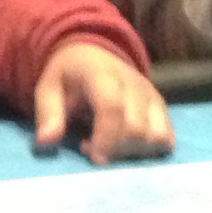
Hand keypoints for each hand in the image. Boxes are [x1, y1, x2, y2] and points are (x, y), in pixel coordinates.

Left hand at [33, 43, 174, 164]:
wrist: (92, 55)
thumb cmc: (68, 76)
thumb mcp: (47, 89)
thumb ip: (48, 114)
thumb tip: (45, 142)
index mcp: (101, 74)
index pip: (112, 108)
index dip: (105, 138)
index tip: (92, 157)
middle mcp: (133, 83)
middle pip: (137, 128)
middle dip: (115, 149)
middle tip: (89, 148)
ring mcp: (151, 95)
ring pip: (156, 136)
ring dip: (133, 152)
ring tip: (108, 147)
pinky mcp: (162, 107)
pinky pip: (166, 138)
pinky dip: (149, 151)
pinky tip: (126, 148)